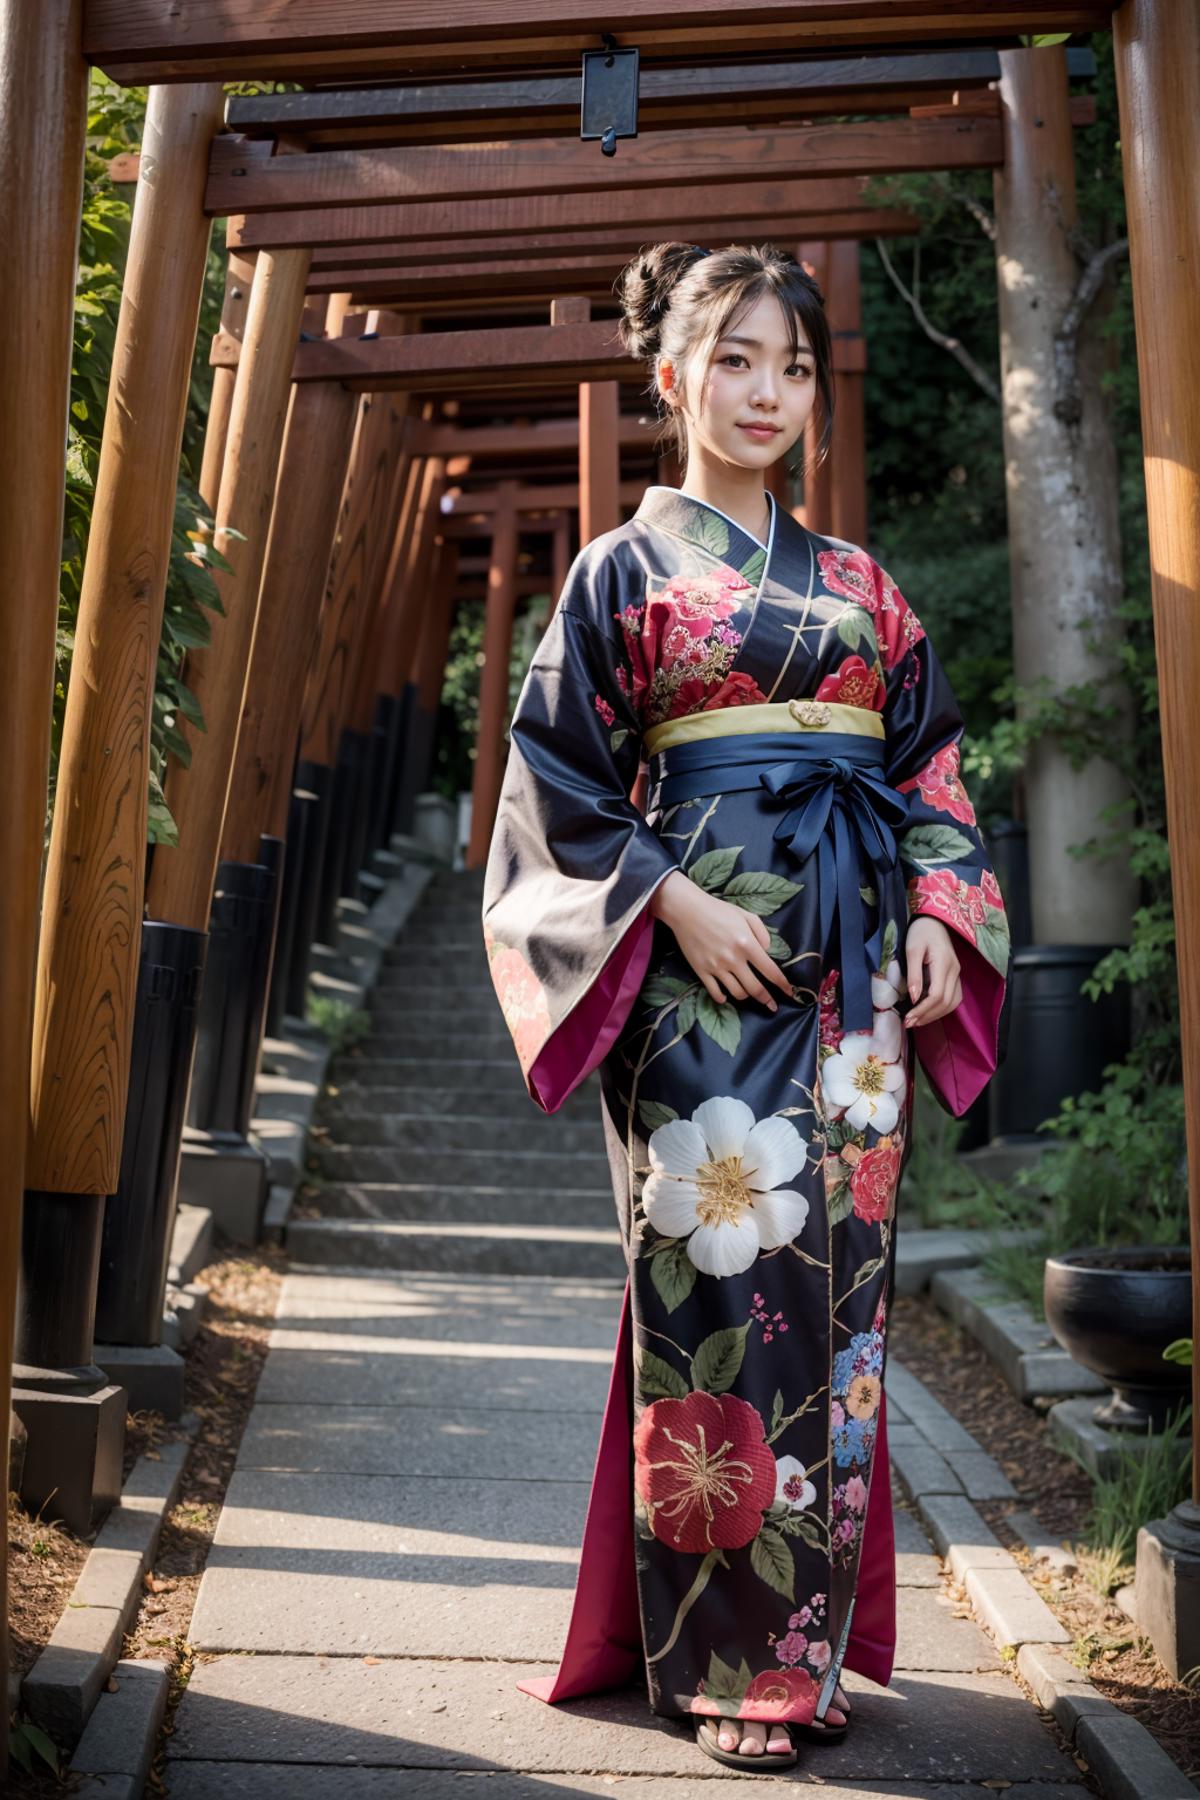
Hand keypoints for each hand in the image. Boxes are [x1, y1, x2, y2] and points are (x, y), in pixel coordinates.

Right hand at [650, 870, 793, 1011]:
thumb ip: (762, 933)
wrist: (687, 910)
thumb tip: (768, 951)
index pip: (770, 970)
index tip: (789, 992)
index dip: (782, 984)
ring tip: (747, 993)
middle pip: (754, 988)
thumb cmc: (718, 910)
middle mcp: (733, 959)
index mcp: (747, 944)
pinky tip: (726, 996)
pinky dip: (722, 998)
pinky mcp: (701, 971)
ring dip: (745, 996)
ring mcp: (716, 967)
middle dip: (766, 999)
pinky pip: (715, 992)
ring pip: (736, 993)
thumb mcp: (746, 915)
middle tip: (771, 1005)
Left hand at [903, 915, 961, 1027]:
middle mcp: (955, 971)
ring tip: (916, 1021)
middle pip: (946, 1002)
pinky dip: (941, 1008)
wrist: (934, 920)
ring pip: (952, 1003)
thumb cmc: (921, 931)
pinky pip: (952, 998)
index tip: (907, 1018)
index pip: (937, 995)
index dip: (923, 1010)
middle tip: (909, 1024)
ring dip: (935, 1015)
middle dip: (928, 1016)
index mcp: (944, 964)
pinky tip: (927, 1012)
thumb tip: (914, 998)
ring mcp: (957, 974)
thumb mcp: (912, 949)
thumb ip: (914, 974)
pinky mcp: (955, 975)